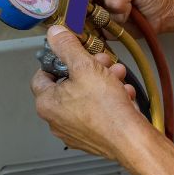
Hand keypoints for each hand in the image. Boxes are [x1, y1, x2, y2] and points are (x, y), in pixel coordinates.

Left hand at [31, 25, 146, 159]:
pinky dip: (110, 100)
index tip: (70, 54)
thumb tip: (55, 34)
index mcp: (47, 103)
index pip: (41, 75)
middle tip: (101, 62)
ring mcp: (74, 130)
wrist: (132, 140)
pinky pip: (98, 111)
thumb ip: (67, 47)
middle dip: (88, 68)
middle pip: (68, 84)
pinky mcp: (92, 137)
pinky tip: (124, 94)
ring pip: (86, 96)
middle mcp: (56, 120)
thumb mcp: (85, 66)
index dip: (57, 60)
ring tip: (117, 76)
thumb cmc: (107, 110)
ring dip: (103, 81)